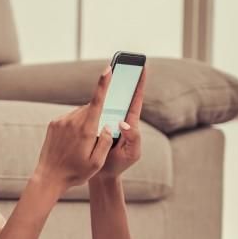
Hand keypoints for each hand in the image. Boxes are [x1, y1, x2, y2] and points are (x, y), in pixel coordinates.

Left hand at [33, 66, 115, 190]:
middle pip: (90, 109)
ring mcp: (61, 121)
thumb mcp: (96, 163)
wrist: (49, 177)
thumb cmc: (75, 172)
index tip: (107, 70)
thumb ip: (105, 142)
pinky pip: (70, 118)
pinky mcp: (53, 124)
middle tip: (95, 138)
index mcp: (85, 130)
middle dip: (97, 117)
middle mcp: (72, 121)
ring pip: (80, 113)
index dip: (103, 84)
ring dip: (86, 122)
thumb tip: (107, 125)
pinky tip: (72, 143)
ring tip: (81, 144)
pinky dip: (75, 126)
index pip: (96, 101)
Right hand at [94, 66, 146, 180]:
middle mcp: (119, 119)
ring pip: (107, 102)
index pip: (136, 100)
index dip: (140, 84)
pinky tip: (94, 93)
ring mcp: (107, 121)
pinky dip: (94, 102)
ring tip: (110, 72)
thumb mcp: (132, 153)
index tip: (143, 67)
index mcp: (131, 124)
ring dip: (108, 88)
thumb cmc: (120, 164)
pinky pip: (94, 111)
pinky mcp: (95, 125)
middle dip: (124, 79)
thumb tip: (124, 121)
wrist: (102, 175)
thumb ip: (133, 138)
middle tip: (124, 62)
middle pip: (122, 96)